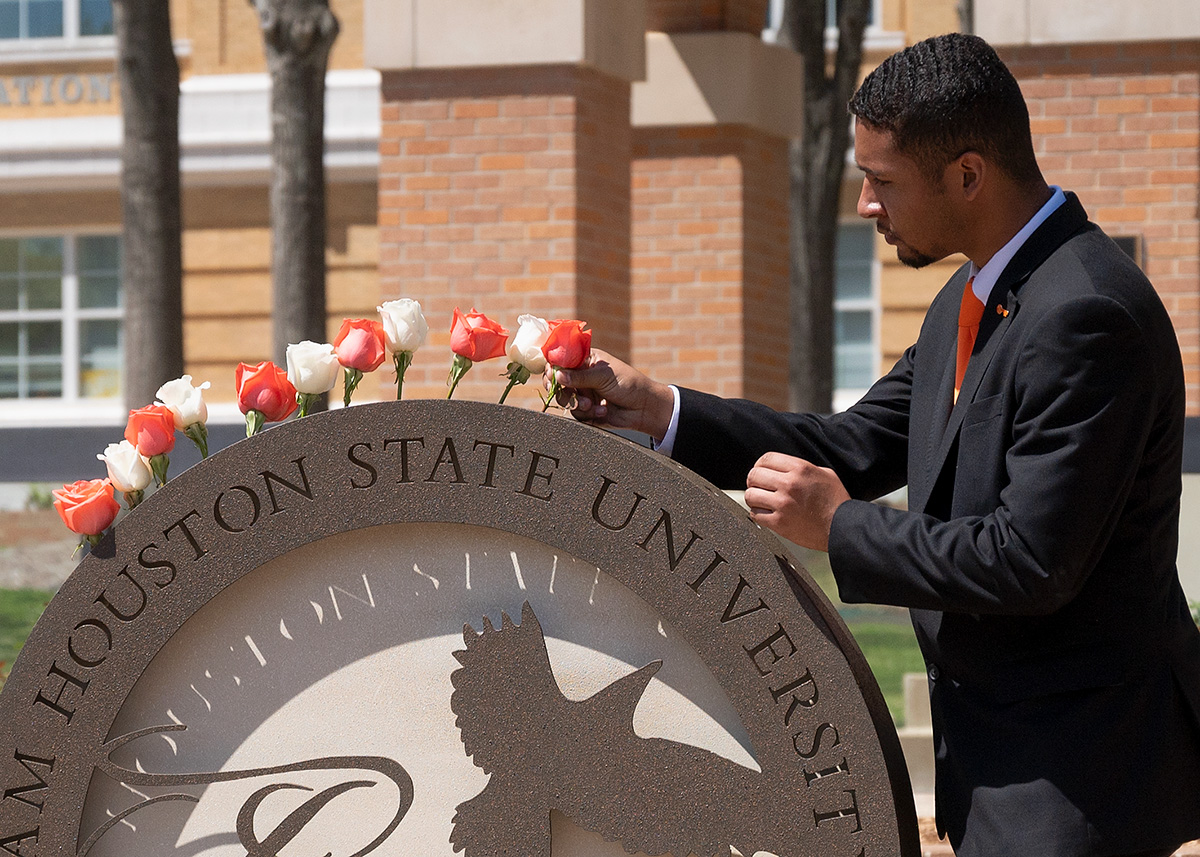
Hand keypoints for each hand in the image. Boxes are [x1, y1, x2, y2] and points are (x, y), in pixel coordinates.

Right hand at [546, 349, 674, 439]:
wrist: (644, 408)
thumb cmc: (629, 384)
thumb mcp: (604, 376)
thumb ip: (579, 377)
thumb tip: (557, 375)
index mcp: (586, 360)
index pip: (561, 361)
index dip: (553, 368)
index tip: (553, 376)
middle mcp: (582, 376)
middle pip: (557, 382)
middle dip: (563, 391)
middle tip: (572, 394)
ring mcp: (584, 393)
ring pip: (565, 400)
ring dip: (577, 403)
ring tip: (592, 404)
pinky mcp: (587, 410)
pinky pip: (576, 414)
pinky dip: (588, 414)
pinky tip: (602, 410)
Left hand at [744, 452, 849, 551]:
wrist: (843, 527)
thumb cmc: (836, 502)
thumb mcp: (824, 474)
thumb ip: (802, 468)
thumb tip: (785, 468)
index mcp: (800, 469)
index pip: (766, 459)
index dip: (760, 465)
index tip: (761, 472)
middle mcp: (789, 484)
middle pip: (754, 475)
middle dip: (754, 481)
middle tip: (759, 487)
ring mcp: (783, 504)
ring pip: (750, 495)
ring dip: (754, 498)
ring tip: (762, 501)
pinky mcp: (779, 523)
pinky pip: (755, 515)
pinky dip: (758, 514)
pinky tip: (767, 514)